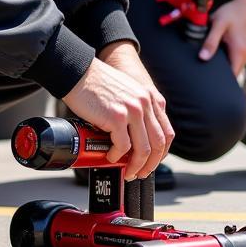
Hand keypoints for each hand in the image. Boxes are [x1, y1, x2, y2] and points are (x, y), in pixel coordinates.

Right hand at [61, 42, 173, 180]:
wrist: (79, 73)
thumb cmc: (98, 84)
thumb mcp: (128, 93)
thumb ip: (138, 111)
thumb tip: (137, 138)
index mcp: (150, 98)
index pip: (166, 132)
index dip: (162, 152)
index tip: (153, 162)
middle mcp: (145, 103)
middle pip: (158, 143)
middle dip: (151, 164)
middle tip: (141, 173)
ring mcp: (133, 110)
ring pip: (144, 149)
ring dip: (136, 165)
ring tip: (128, 171)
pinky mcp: (116, 117)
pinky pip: (123, 146)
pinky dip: (117, 156)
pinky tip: (111, 156)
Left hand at [199, 0, 245, 76]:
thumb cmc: (233, 13)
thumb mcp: (218, 24)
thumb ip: (211, 42)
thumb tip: (203, 57)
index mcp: (239, 52)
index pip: (231, 76)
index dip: (220, 79)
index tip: (209, 76)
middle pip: (233, 72)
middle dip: (221, 71)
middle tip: (209, 63)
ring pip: (236, 65)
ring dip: (226, 63)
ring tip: (217, 53)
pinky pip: (239, 58)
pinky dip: (231, 56)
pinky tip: (224, 47)